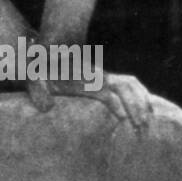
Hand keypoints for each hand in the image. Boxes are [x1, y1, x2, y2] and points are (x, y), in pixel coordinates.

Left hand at [25, 68, 151, 130]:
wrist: (45, 53)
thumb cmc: (39, 69)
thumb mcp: (34, 79)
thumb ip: (39, 92)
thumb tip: (47, 109)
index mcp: (84, 78)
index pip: (108, 90)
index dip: (118, 104)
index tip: (125, 120)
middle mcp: (99, 77)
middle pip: (126, 87)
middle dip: (137, 105)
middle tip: (141, 127)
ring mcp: (104, 78)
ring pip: (131, 85)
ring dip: (142, 101)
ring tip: (147, 123)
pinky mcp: (105, 82)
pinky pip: (129, 87)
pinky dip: (140, 97)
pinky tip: (145, 112)